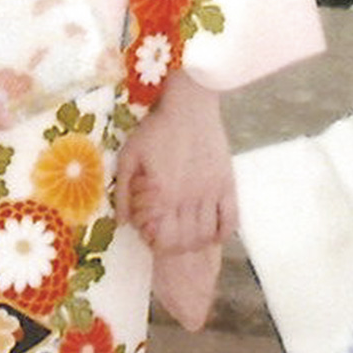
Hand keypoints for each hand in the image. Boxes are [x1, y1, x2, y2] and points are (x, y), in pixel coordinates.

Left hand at [114, 70, 235, 254]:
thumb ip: (123, 192)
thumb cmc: (156, 129)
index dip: (154, 243)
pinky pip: (231, 220)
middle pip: (184, 243)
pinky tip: (213, 230)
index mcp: (162, 195)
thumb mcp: (129, 156)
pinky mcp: (227, 184)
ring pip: (206, 235)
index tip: (151, 233)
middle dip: (174, 246)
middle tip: (168, 235)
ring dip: (196, 242)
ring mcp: (211, 193)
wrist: (191, 106)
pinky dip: (223, 232)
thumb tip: (122, 223)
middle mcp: (188, 199)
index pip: (161, 240)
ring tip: (187, 233)